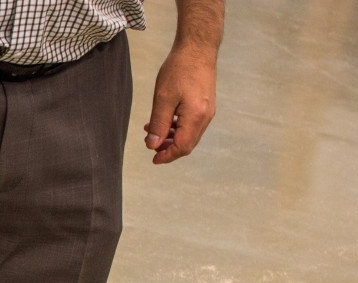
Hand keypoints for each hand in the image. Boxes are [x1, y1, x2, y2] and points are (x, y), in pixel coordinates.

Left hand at [143, 44, 217, 163]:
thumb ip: (158, 124)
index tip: (153, 159)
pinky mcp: (205, 104)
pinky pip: (191, 124)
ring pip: (189, 134)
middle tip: (150, 144)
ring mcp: (207, 110)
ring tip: (151, 130)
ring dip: (171, 137)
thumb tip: (153, 145)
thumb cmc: (180, 69)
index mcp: (196, 116)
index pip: (182, 146)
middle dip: (168, 148)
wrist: (198, 47)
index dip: (167, 156)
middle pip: (187, 143)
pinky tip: (163, 121)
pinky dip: (177, 127)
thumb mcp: (163, 98)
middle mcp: (205, 116)